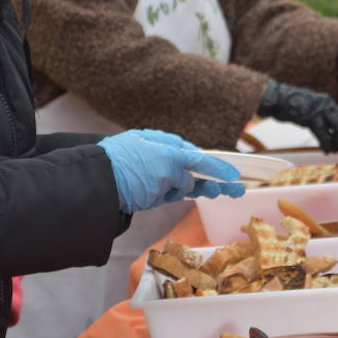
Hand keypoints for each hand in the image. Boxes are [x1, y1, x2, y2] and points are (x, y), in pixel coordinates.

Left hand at [98, 128, 245, 213]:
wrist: (100, 186)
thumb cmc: (134, 166)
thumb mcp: (167, 161)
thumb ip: (185, 170)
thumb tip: (187, 182)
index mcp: (160, 142)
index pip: (192, 152)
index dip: (215, 163)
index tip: (234, 172)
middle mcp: (157, 158)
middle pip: (192, 167)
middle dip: (215, 176)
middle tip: (236, 186)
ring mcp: (153, 178)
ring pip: (186, 182)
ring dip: (207, 187)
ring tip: (229, 193)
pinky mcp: (147, 196)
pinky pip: (174, 194)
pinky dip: (190, 194)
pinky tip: (205, 195)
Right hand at [258, 79, 337, 154]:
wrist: (275, 97)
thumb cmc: (293, 108)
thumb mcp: (313, 112)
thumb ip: (325, 122)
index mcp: (329, 103)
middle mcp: (326, 104)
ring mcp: (317, 108)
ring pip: (337, 125)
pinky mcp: (307, 114)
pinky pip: (321, 130)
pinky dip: (327, 141)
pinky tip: (329, 151)